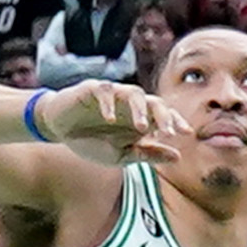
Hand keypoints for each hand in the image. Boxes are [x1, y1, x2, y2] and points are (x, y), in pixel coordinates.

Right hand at [30, 79, 191, 168]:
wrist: (60, 129)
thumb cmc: (92, 141)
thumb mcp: (121, 155)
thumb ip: (148, 154)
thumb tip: (178, 157)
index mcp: (140, 118)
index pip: (164, 115)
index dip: (176, 122)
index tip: (187, 134)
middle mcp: (130, 104)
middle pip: (154, 102)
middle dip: (164, 116)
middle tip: (169, 132)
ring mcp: (112, 95)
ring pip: (133, 93)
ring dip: (140, 109)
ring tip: (142, 127)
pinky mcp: (92, 89)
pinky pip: (104, 91)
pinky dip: (108, 104)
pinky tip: (109, 119)